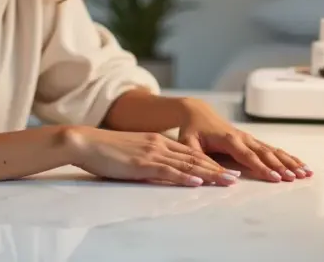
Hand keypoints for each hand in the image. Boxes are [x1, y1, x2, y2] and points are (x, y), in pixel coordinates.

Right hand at [65, 126, 241, 186]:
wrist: (86, 142)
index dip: (210, 162)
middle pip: (195, 159)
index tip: (227, 169)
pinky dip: (185, 177)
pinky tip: (198, 182)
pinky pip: (168, 171)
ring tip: (228, 181)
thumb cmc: (105, 151)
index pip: (190, 153)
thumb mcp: (133, 153)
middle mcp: (159, 144)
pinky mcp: (142, 164)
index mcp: (158, 141)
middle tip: (238, 177)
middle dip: (218, 168)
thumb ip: (149, 159)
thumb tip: (160, 170)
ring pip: (187, 165)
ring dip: (210, 174)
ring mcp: (152, 153)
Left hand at [176, 99, 311, 182]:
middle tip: (295, 177)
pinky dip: (287, 157)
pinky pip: (272, 149)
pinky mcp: (252, 141)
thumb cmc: (192, 130)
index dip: (262, 167)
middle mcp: (242, 138)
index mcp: (228, 139)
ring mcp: (249, 138)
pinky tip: (300, 165)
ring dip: (289, 161)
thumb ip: (199, 159)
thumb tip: (212, 175)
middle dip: (282, 166)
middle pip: (266, 153)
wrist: (196, 112)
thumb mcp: (189, 144)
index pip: (248, 156)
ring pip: (273, 151)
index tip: (275, 177)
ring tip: (305, 172)